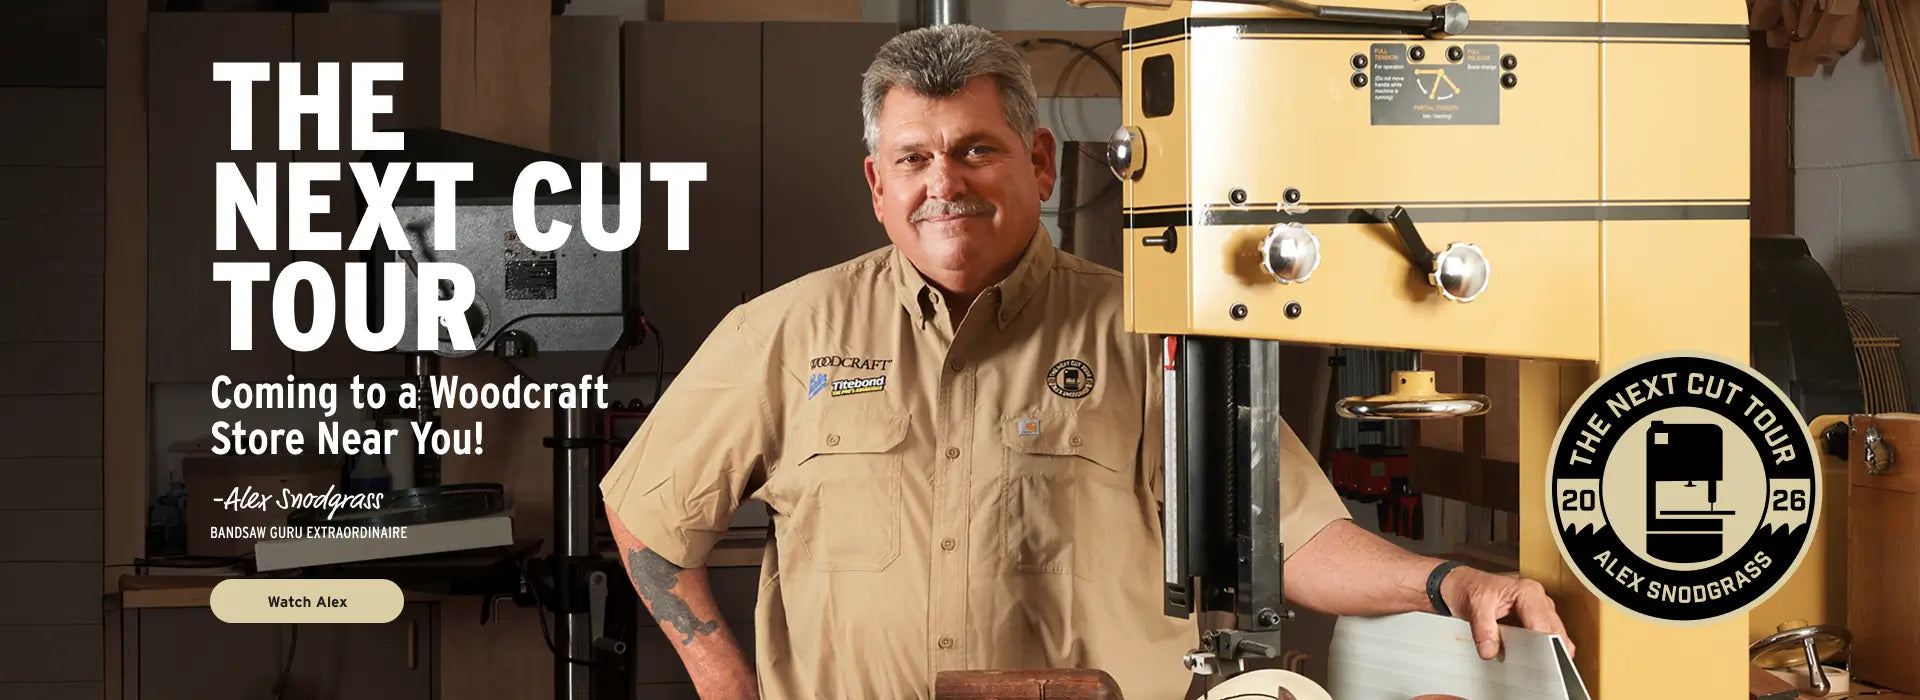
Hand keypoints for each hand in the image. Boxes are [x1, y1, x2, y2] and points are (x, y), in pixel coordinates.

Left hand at [1438, 567, 1570, 660]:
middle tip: (1535, 667)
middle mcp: (1538, 598)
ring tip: (1533, 663)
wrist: (1463, 585)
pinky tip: (1534, 657)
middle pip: (1554, 631)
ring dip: (1548, 650)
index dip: (1542, 644)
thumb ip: (1483, 629)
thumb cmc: (1470, 589)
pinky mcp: (1536, 618)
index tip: (1536, 660)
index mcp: (1528, 591)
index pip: (1543, 624)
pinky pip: (1547, 637)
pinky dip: (1543, 649)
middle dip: (1549, 650)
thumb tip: (1490, 650)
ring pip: (1554, 635)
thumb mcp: (1474, 606)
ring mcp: (1539, 609)